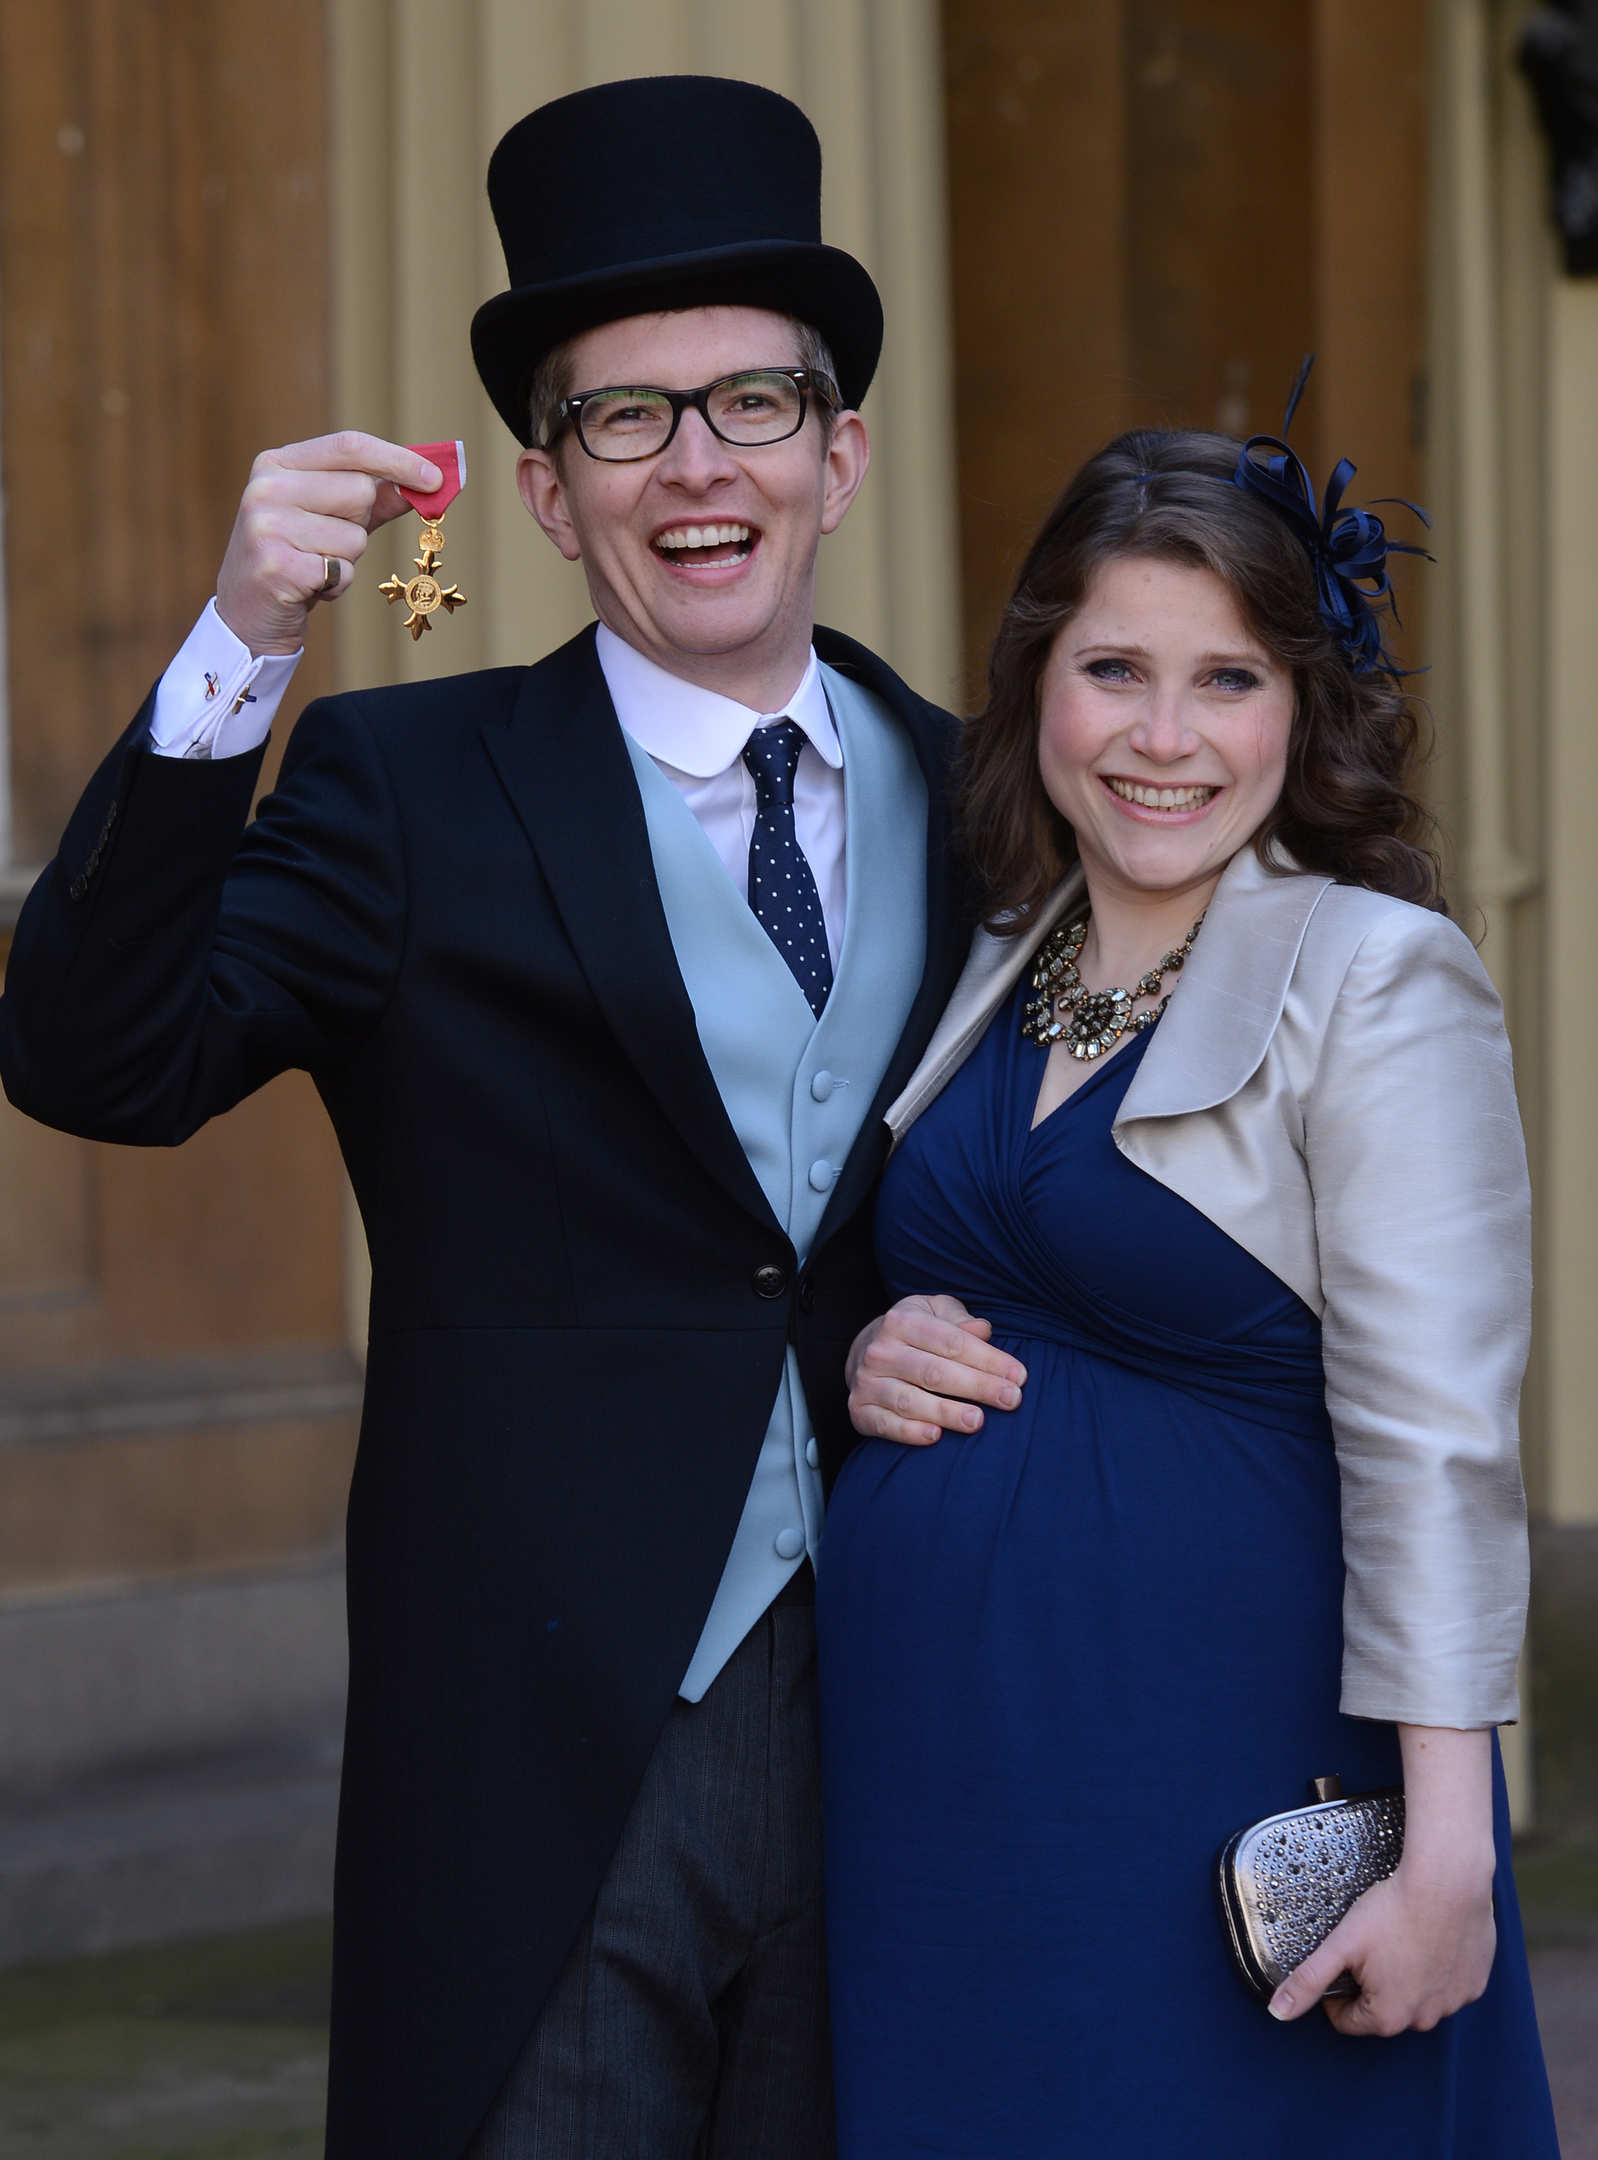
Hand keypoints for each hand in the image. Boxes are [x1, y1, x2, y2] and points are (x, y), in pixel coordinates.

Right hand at [215, 433, 442, 655]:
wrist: (247, 615)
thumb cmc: (295, 559)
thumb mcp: (331, 519)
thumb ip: (376, 498)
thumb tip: (428, 482)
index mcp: (277, 464)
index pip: (349, 446)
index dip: (397, 459)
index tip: (435, 478)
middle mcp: (266, 487)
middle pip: (360, 491)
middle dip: (360, 523)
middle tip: (327, 542)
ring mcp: (267, 526)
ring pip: (355, 536)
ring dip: (347, 560)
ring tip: (314, 566)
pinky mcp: (276, 566)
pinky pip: (344, 571)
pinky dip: (338, 585)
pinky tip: (309, 587)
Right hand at [846, 1294, 1025, 1446]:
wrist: (863, 1351)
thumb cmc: (914, 1333)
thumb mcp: (934, 1312)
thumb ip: (959, 1319)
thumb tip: (983, 1330)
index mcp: (902, 1321)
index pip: (952, 1342)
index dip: (989, 1360)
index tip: (1019, 1377)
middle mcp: (881, 1351)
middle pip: (935, 1372)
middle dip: (977, 1386)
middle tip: (1011, 1400)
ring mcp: (867, 1382)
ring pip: (910, 1401)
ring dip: (946, 1413)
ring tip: (977, 1421)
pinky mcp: (859, 1410)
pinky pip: (886, 1425)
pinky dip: (909, 1432)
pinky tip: (935, 1437)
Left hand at [1268, 1727, 1496, 2034]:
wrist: (1447, 1881)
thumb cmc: (1392, 1910)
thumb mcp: (1341, 1944)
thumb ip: (1308, 1981)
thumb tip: (1278, 2013)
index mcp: (1389, 2017)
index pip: (1347, 2020)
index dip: (1335, 1991)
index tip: (1342, 1959)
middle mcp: (1425, 2020)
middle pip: (1383, 2010)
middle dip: (1372, 1983)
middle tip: (1371, 1944)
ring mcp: (1454, 2003)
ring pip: (1417, 1997)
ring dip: (1406, 1977)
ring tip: (1400, 1938)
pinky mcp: (1475, 1983)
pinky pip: (1448, 1984)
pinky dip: (1436, 1968)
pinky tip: (1428, 1939)